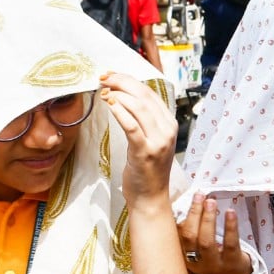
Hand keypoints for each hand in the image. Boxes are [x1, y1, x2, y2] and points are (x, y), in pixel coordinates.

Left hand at [101, 72, 177, 209]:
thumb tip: (124, 96)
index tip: (112, 75)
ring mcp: (158, 141)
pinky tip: (109, 104)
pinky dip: (120, 111)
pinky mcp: (145, 152)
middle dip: (122, 82)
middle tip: (104, 78)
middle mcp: (167, 130)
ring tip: (104, 91)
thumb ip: (144, 120)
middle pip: (144, 95)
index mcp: (170, 123)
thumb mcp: (151, 139)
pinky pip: (131, 126)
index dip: (129, 80)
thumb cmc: (147, 169)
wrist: (150, 197)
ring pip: (138, 107)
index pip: (150, 92)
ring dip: (118, 94)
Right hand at [177, 192, 251, 273]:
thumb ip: (189, 234)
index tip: (185, 199)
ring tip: (211, 201)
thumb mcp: (197, 252)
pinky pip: (230, 243)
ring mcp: (215, 264)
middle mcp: (197, 262)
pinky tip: (230, 212)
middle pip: (190, 237)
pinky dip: (230, 226)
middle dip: (193, 214)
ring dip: (208, 219)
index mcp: (184, 257)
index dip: (178, 217)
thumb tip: (184, 206)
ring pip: (206, 241)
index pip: (176, 237)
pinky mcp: (233, 263)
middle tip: (199, 195)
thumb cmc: (213, 261)